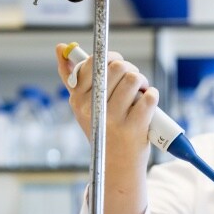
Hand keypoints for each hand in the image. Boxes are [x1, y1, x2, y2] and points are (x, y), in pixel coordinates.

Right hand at [55, 43, 157, 169]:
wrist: (116, 166)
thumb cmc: (102, 130)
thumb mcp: (82, 106)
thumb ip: (71, 77)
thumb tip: (60, 48)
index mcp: (78, 99)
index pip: (95, 62)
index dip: (111, 58)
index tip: (117, 66)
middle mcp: (92, 109)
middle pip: (117, 67)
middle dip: (130, 69)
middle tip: (133, 81)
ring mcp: (113, 119)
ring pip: (133, 79)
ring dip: (142, 82)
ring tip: (141, 92)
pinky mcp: (133, 128)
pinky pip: (149, 97)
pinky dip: (152, 95)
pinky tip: (148, 102)